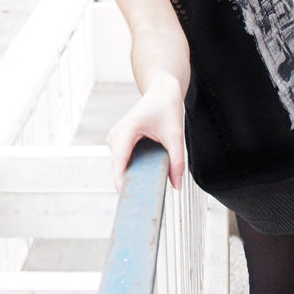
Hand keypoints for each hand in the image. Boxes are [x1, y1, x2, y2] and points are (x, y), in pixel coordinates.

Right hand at [106, 77, 185, 192]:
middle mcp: (116, 136)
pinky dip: (132, 170)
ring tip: (146, 191)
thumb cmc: (166, 107)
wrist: (161, 91)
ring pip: (120, 166)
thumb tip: (177, 186)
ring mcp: (116, 139)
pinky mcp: (120, 142)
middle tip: (144, 202)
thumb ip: (177, 161)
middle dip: (130, 184)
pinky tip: (144, 178)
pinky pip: (123, 161)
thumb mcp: (176, 134)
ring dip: (131, 177)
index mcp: (126, 131)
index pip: (119, 164)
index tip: (129, 200)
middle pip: (118, 168)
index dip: (122, 184)